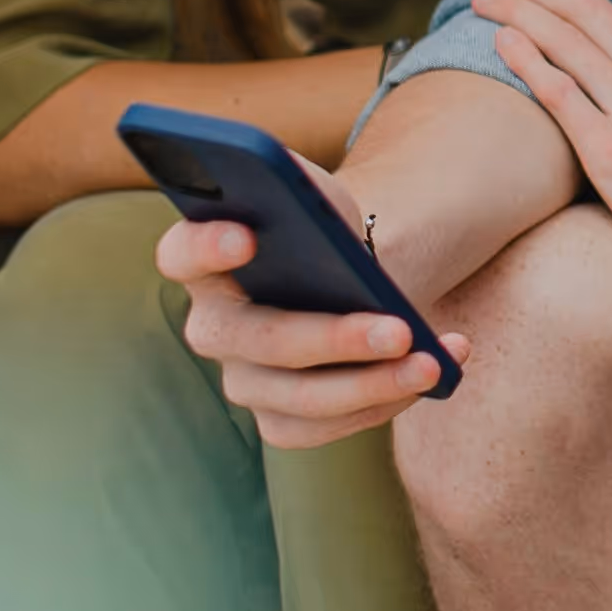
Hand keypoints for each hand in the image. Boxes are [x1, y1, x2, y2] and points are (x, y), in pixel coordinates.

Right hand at [154, 150, 470, 449]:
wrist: (351, 280)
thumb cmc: (326, 231)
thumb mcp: (317, 197)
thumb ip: (296, 183)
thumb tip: (296, 191)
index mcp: (204, 260)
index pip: (180, 254)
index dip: (206, 247)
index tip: (247, 237)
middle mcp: (212, 327)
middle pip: (257, 340)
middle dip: (331, 339)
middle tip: (397, 330)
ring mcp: (242, 379)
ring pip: (297, 397)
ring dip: (372, 383)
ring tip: (431, 362)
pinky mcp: (279, 418)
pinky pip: (325, 427)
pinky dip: (384, 403)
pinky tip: (431, 373)